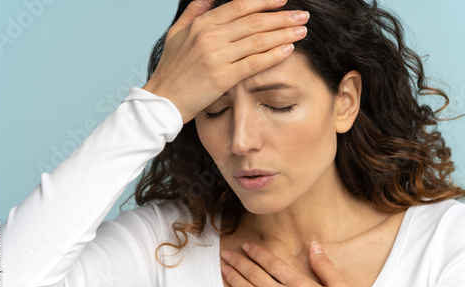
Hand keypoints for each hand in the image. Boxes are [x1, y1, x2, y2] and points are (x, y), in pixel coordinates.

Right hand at [142, 0, 308, 122]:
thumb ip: (195, 11)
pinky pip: (253, 64)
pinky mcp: (222, 78)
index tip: (282, 0)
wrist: (162, 99)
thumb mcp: (177, 33)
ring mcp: (216, 57)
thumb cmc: (171, 68)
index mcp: (202, 24)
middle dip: (281, 17)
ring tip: (302, 30)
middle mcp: (210, 37)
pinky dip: (273, 56)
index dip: (264, 1)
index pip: (239, 6)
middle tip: (302, 15)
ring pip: (257, 41)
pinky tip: (289, 50)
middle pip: (254, 22)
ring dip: (283, 34)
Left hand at [221, 241, 361, 286]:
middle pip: (254, 274)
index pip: (271, 263)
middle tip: (226, 254)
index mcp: (298, 284)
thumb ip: (325, 266)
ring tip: (224, 269)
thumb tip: (314, 245)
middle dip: (238, 261)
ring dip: (233, 278)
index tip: (246, 246)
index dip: (256, 252)